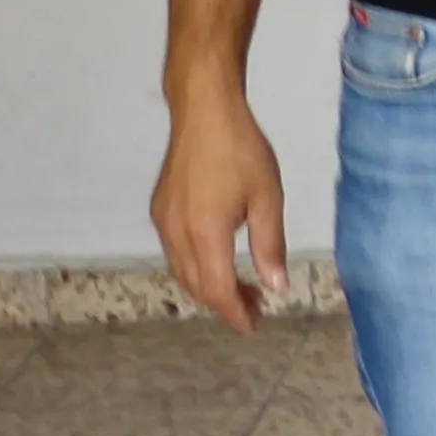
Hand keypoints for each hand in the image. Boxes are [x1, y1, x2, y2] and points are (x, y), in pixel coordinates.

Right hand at [151, 90, 290, 332]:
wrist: (203, 111)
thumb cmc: (241, 150)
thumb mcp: (267, 198)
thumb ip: (269, 246)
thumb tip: (275, 286)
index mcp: (205, 234)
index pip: (216, 289)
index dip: (233, 312)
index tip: (252, 324)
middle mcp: (176, 233)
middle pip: (195, 285)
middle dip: (224, 303)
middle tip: (255, 306)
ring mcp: (163, 221)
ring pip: (182, 271)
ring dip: (208, 286)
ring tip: (242, 286)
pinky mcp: (159, 209)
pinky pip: (174, 252)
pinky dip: (195, 267)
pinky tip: (217, 260)